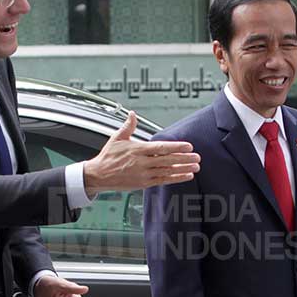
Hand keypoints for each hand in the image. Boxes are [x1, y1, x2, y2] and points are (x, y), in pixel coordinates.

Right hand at [83, 111, 199, 195]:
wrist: (98, 175)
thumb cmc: (108, 156)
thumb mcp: (117, 138)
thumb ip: (128, 126)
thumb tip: (132, 114)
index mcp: (137, 149)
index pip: (161, 147)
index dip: (176, 147)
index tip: (188, 146)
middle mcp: (142, 162)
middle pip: (167, 160)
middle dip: (184, 159)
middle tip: (197, 157)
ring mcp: (143, 174)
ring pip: (167, 171)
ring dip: (183, 169)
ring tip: (196, 167)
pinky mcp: (143, 183)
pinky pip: (163, 180)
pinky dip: (176, 178)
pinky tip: (186, 176)